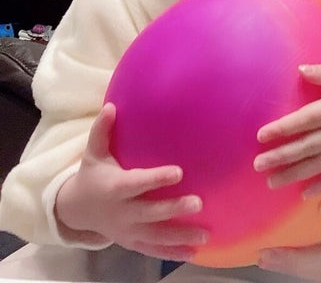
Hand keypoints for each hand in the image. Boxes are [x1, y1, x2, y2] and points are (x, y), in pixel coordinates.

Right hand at [54, 103, 207, 259]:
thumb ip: (102, 131)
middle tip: (199, 203)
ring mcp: (127, 231)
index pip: (136, 183)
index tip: (178, 172)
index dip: (156, 178)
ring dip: (180, 237)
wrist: (76, 210)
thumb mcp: (93, 153)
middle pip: (149, 213)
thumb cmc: (93, 175)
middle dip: (173, 209)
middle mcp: (122, 212)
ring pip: (155, 236)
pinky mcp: (132, 242)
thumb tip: (111, 106)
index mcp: (114, 188)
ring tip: (205, 236)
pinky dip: (173, 253)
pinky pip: (154, 250)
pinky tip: (196, 252)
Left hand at [254, 65, 320, 195]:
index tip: (261, 136)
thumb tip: (300, 69)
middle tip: (257, 164)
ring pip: (318, 164)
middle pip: (308, 145)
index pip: (306, 120)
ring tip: (271, 181)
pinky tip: (304, 194)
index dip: (283, 128)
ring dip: (294, 173)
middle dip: (281, 156)